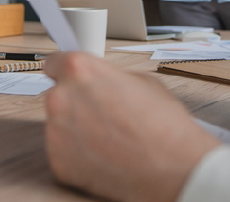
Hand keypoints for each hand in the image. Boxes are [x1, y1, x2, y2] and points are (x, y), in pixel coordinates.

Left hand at [43, 52, 221, 201]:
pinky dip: (77, 155)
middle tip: (102, 114)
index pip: (54, 62)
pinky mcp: (59, 163)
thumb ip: (109, 78)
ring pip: (59, 125)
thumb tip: (99, 83)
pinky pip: (62, 152)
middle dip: (75, 103)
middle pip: (57, 95)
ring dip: (76, 130)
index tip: (68, 78)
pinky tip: (104, 156)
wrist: (175, 168)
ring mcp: (56, 133)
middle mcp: (60, 99)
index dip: (65, 71)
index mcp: (79, 71)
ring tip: (108, 138)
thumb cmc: (164, 125)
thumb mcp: (141, 81)